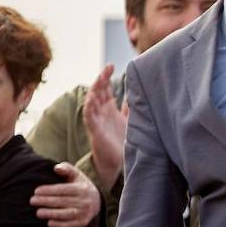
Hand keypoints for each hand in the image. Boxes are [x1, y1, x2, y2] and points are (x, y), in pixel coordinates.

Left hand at [31, 162, 99, 226]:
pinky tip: (49, 223)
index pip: (64, 189)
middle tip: (32, 201)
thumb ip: (66, 169)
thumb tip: (56, 168)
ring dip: (51, 214)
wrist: (96, 201)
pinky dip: (60, 225)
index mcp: (83, 189)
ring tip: (38, 212)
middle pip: (64, 201)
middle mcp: (86, 201)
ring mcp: (85, 213)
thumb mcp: (76, 175)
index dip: (49, 190)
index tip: (36, 191)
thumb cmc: (79, 186)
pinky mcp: (83, 222)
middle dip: (46, 201)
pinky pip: (71, 225)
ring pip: (67, 214)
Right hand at [84, 63, 127, 192]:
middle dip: (102, 78)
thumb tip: (136, 92)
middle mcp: (101, 112)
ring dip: (95, 89)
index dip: (107, 77)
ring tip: (100, 78)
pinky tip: (92, 97)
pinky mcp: (94, 130)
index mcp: (109, 109)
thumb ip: (130, 108)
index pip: (105, 89)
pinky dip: (89, 106)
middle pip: (98, 91)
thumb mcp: (129, 120)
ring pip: (91, 100)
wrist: (117, 161)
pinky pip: (89, 116)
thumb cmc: (122, 141)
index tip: (112, 65)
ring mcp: (96, 120)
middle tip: (108, 67)